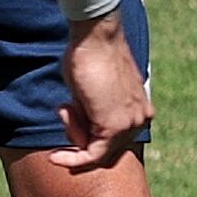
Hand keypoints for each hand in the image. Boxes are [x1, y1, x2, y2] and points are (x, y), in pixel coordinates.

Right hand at [50, 12, 151, 171]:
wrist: (96, 37)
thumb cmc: (90, 55)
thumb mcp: (93, 89)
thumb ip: (93, 110)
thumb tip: (81, 123)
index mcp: (140, 110)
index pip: (111, 140)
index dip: (84, 138)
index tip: (66, 137)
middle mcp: (140, 119)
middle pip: (103, 146)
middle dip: (77, 132)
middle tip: (66, 107)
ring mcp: (130, 124)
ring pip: (95, 150)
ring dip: (72, 132)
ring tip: (67, 105)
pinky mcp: (115, 126)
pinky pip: (92, 155)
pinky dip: (72, 159)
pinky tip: (55, 157)